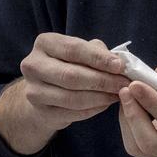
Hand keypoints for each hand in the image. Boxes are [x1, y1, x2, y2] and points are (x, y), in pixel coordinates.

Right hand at [0, 33, 127, 155]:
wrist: (43, 91)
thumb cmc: (67, 65)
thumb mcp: (80, 52)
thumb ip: (96, 52)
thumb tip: (119, 63)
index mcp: (44, 43)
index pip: (73, 49)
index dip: (98, 58)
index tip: (120, 66)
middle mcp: (33, 65)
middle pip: (72, 75)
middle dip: (102, 81)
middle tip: (123, 84)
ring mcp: (33, 90)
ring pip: (72, 97)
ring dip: (100, 97)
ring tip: (117, 95)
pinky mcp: (40, 111)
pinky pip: (72, 113)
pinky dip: (93, 110)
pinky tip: (105, 104)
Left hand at [119, 65, 156, 156]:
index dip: (151, 101)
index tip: (135, 84)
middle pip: (150, 142)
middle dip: (133, 115)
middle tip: (125, 90)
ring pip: (137, 147)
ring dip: (126, 119)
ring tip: (126, 95)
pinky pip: (133, 146)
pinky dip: (126, 125)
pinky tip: (129, 107)